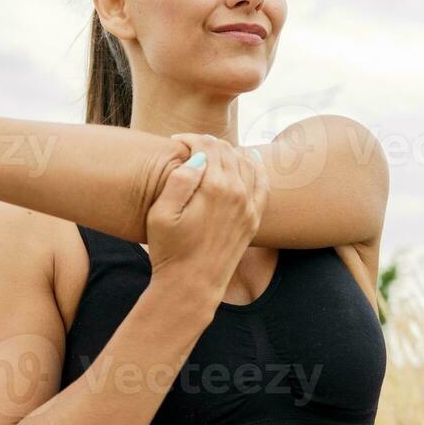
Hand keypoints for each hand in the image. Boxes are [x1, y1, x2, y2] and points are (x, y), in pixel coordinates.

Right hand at [144, 134, 268, 306]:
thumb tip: (198, 158)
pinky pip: (262, 183)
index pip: (207, 146)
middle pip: (226, 151)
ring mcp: (249, 206)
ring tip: (209, 154)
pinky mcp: (253, 219)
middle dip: (206, 143)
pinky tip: (249, 158)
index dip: (189, 139)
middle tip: (188, 147)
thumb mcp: (161, 215)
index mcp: (215, 187)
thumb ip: (179, 180)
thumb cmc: (170, 251)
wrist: (192, 286)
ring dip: (227, 152)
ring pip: (245, 162)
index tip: (174, 143)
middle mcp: (237, 193)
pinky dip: (256, 167)